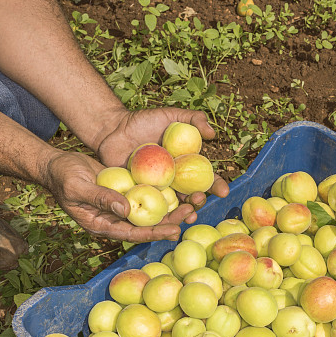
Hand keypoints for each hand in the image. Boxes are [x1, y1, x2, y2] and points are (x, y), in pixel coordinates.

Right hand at [45, 151, 198, 242]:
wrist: (58, 165)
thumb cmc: (63, 177)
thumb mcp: (78, 187)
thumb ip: (100, 198)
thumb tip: (126, 209)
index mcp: (103, 225)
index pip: (133, 234)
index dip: (154, 233)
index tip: (174, 230)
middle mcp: (115, 219)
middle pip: (147, 225)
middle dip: (169, 222)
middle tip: (191, 214)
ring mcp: (121, 207)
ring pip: (150, 212)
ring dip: (170, 209)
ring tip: (192, 203)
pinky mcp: (126, 192)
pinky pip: (146, 196)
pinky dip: (162, 194)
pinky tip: (180, 189)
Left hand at [95, 106, 228, 203]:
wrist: (112, 130)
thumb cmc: (142, 122)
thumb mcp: (170, 116)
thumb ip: (192, 119)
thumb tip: (212, 134)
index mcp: (185, 165)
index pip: (205, 178)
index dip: (215, 185)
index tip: (223, 191)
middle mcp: (174, 181)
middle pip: (191, 196)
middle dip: (199, 201)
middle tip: (198, 199)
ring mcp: (158, 190)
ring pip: (174, 206)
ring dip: (183, 213)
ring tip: (189, 215)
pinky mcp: (140, 196)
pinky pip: (151, 208)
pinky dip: (159, 216)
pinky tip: (165, 221)